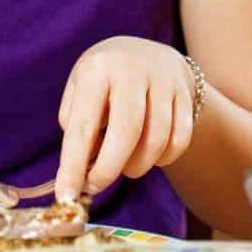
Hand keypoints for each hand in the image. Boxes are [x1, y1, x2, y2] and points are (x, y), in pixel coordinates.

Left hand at [55, 36, 194, 201]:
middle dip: (109, 169)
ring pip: (156, 140)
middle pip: (127, 131)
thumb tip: (80, 173)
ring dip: (137, 166)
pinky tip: (150, 155)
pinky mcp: (186, 94)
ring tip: (124, 165)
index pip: (84, 125)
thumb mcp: (80, 91)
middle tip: (96, 186)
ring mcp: (164, 81)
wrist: (150, 55)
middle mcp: (133, 69)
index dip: (73, 165)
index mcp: (98, 68)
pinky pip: (179, 141)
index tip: (66, 196)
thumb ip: (77, 127)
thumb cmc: (105, 82)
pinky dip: (163, 159)